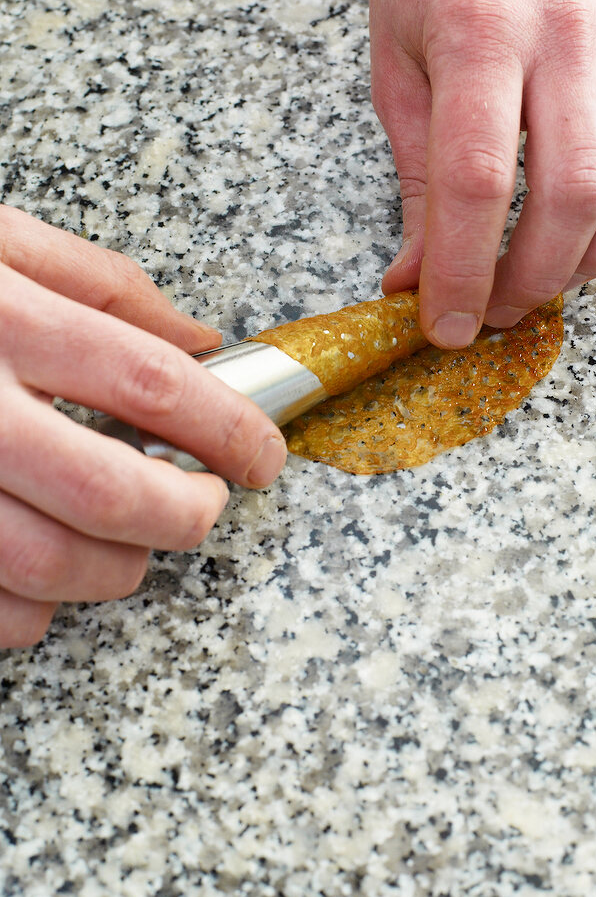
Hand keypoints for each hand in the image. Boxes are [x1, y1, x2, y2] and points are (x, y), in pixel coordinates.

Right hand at [0, 207, 285, 647]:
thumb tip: (202, 338)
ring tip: (130, 547)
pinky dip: (32, 612)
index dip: (228, 429)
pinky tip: (42, 575)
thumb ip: (103, 283)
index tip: (263, 457)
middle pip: (110, 492)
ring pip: (47, 568)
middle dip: (185, 517)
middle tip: (204, 509)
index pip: (150, 381)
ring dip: (115, 572)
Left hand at [369, 0, 595, 346]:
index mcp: (479, 36)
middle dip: (531, 279)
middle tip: (494, 310)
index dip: (462, 273)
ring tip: (546, 276)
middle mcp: (563, 38)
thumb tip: (413, 280)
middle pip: (573, 192)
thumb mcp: (394, 71)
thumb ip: (413, 182)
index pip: (478, 183)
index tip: (445, 327)